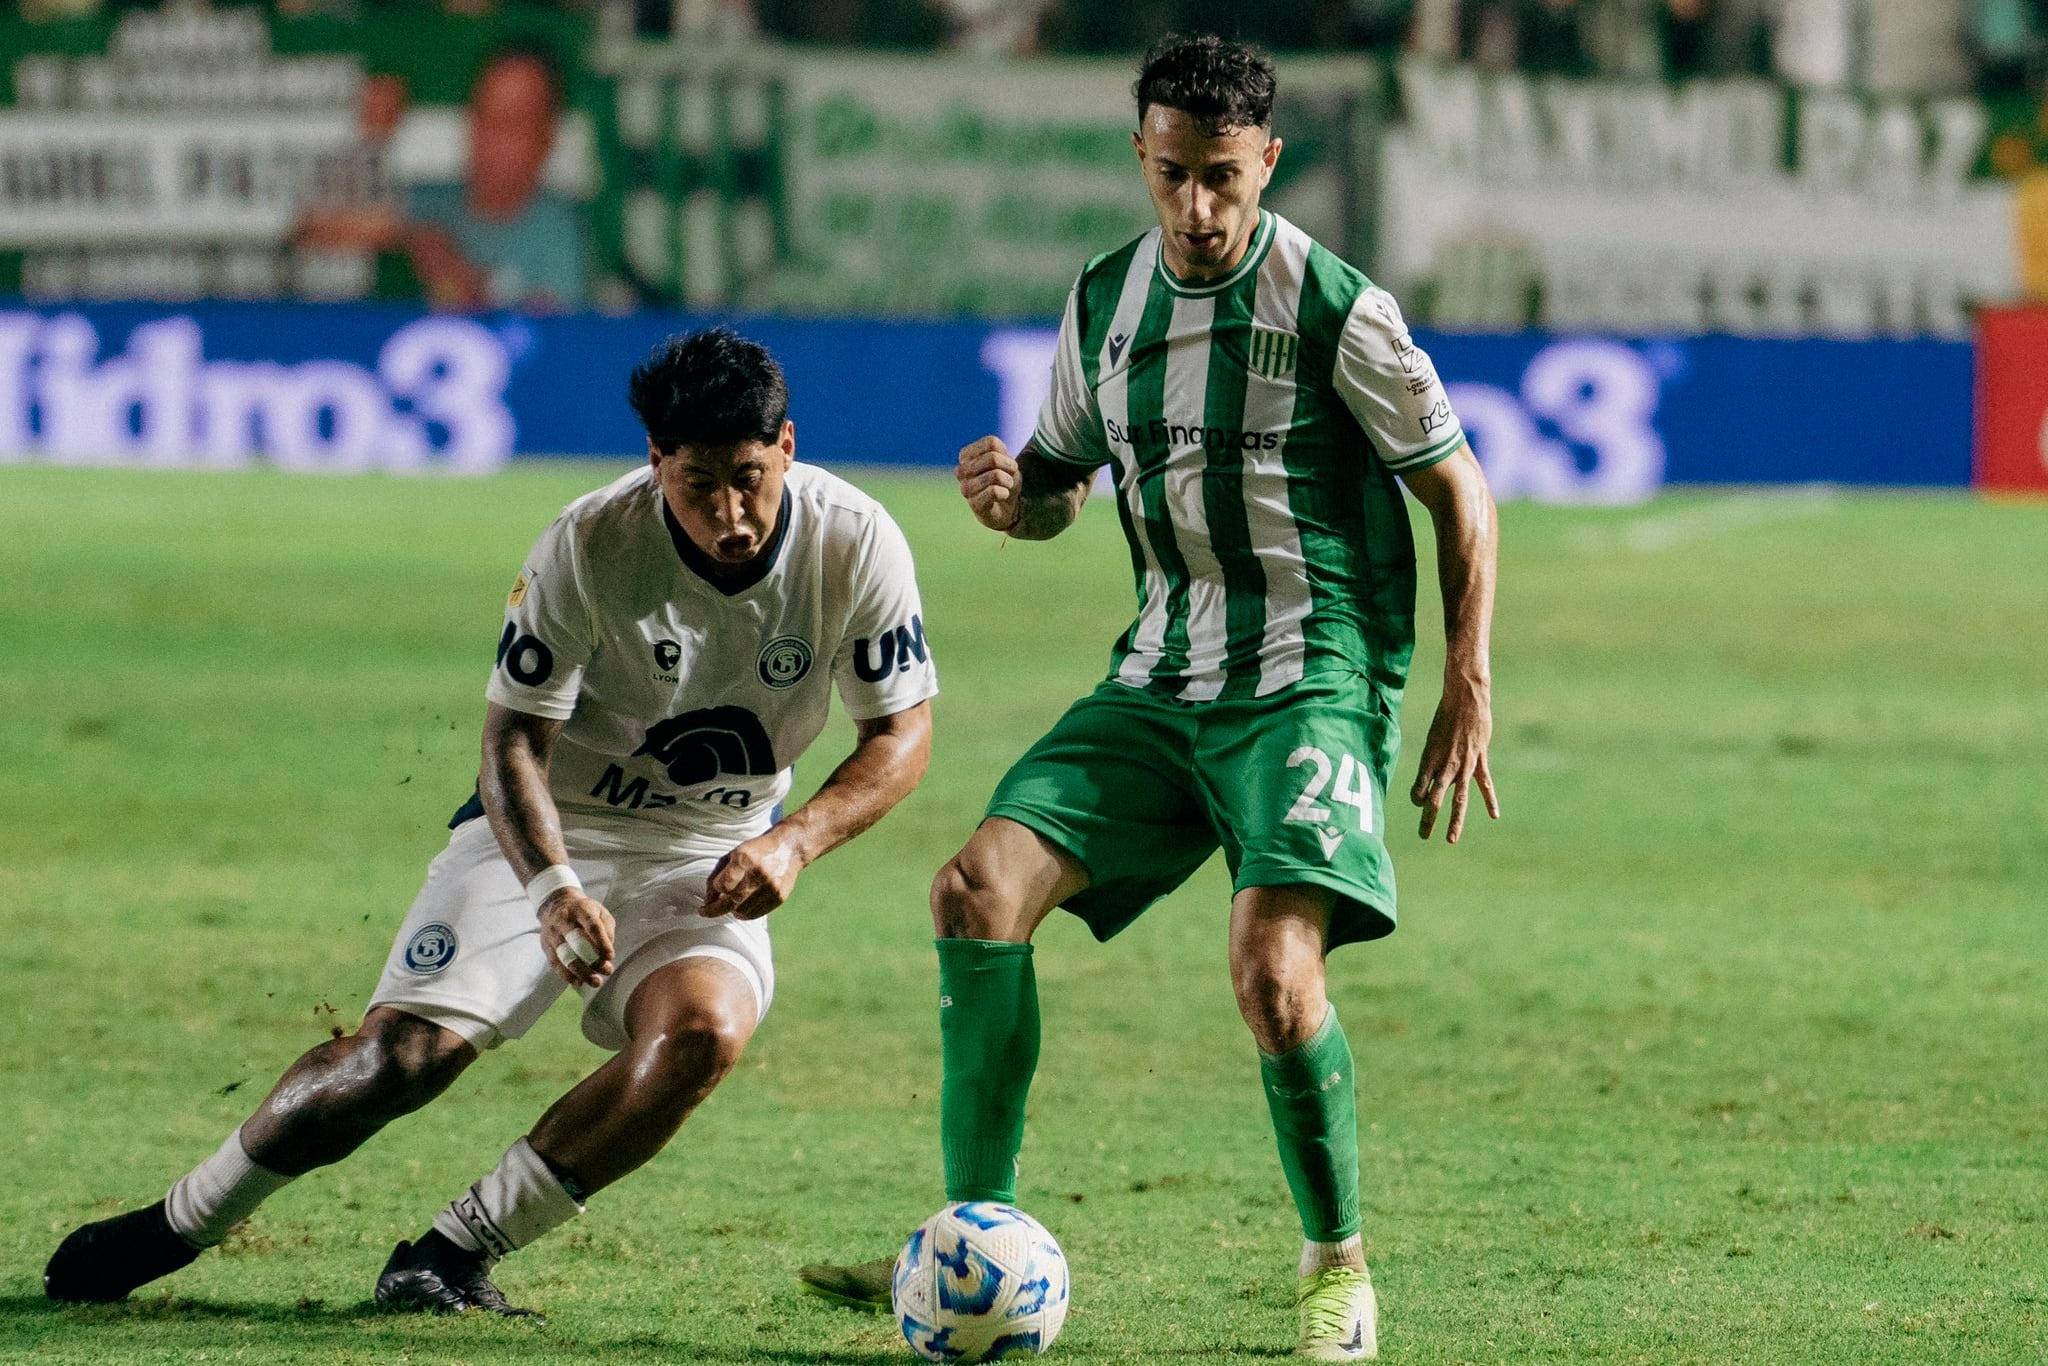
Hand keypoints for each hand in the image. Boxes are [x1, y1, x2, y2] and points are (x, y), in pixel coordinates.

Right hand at [538, 889, 616, 988]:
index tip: (610, 956)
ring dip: (581, 972)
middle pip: (577, 942)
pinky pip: (555, 962)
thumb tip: (607, 953)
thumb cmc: (584, 911)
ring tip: (596, 982)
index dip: (601, 942)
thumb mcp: (600, 912)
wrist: (556, 903)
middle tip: (606, 971)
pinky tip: (579, 982)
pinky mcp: (545, 945)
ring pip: (565, 955)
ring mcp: (552, 933)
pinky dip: (567, 975)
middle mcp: (564, 921)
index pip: (592, 926)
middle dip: (592, 959)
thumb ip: (607, 929)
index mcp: (581, 909)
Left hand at [701, 827, 806, 920]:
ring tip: (731, 904)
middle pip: (731, 902)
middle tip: (705, 912)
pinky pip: (757, 914)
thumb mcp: (734, 854)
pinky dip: (746, 913)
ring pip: (742, 911)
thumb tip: (708, 900)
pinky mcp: (779, 897)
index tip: (711, 894)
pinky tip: (743, 906)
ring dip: (732, 910)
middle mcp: (759, 874)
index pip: (722, 886)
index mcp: (745, 859)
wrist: (790, 848)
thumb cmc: (756, 850)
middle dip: (715, 910)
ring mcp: (771, 887)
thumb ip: (718, 875)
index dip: (713, 891)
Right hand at [955, 436, 1019, 531]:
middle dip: (1008, 467)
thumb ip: (997, 450)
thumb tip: (992, 456)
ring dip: (1008, 481)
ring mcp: (965, 488)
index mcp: (965, 455)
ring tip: (1005, 487)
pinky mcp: (974, 504)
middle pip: (993, 458)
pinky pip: (994, 491)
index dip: (1005, 453)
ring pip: (995, 475)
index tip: (1005, 464)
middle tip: (1007, 477)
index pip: (991, 443)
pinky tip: (1001, 497)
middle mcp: (961, 471)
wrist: (1008, 507)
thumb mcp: (1005, 459)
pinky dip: (1004, 493)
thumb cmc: (1004, 479)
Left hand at [1409, 673, 1499, 843]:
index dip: (1417, 799)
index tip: (1418, 802)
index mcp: (1429, 759)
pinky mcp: (1479, 761)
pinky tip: (1494, 816)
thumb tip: (1431, 775)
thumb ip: (1434, 759)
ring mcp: (1463, 765)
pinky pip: (1485, 785)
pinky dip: (1490, 801)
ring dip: (1454, 821)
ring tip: (1450, 839)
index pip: (1418, 788)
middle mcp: (1444, 766)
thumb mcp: (1433, 738)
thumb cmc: (1446, 716)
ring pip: (1458, 799)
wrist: (1465, 699)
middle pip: (1433, 800)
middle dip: (1428, 820)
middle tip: (1423, 836)